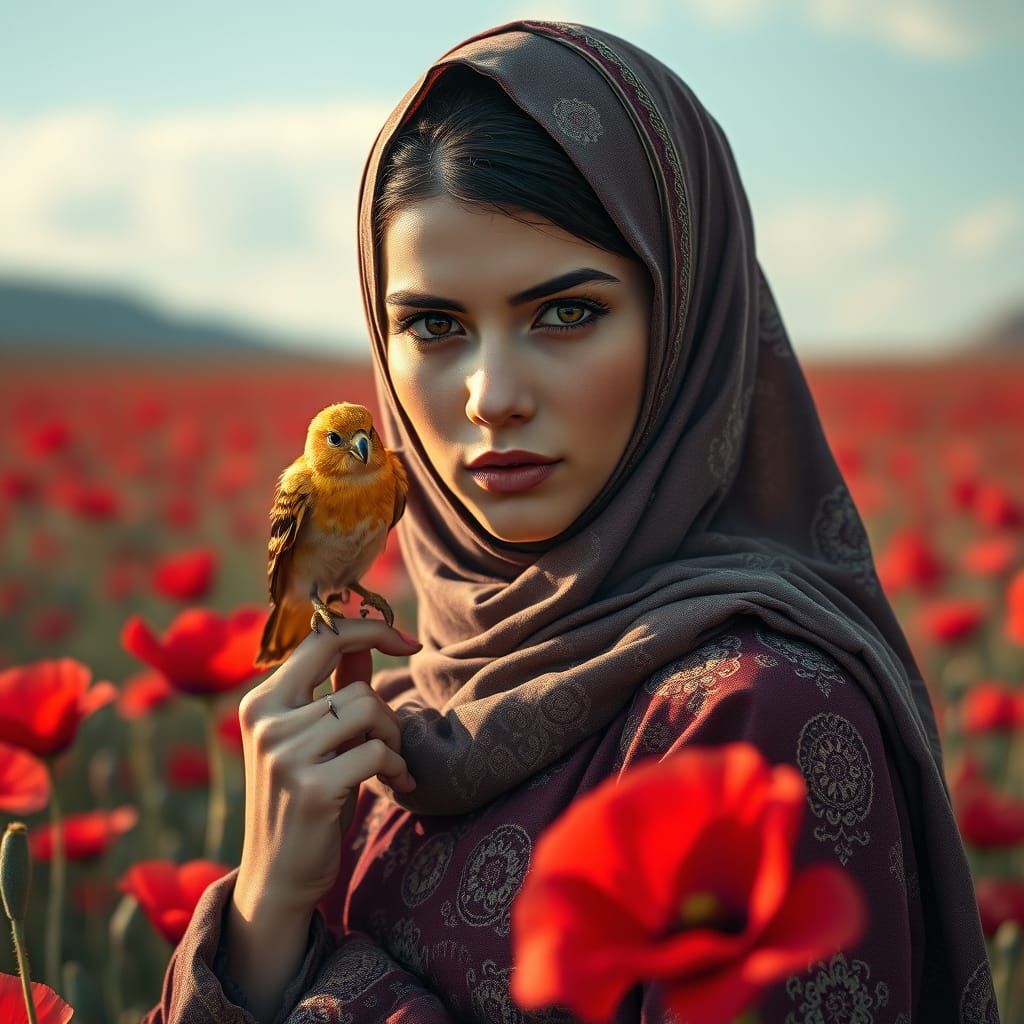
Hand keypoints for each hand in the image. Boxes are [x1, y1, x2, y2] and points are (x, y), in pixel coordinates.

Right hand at [234, 618, 421, 918]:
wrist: (278, 877)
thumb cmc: (305, 800)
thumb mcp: (318, 739)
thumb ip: (337, 688)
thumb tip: (365, 641)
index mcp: (261, 702)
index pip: (321, 637)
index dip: (370, 628)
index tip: (407, 639)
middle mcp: (265, 721)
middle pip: (355, 681)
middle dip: (387, 709)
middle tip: (392, 738)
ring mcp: (284, 754)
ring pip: (369, 710)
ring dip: (392, 739)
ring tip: (389, 765)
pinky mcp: (310, 787)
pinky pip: (376, 752)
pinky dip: (396, 766)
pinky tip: (396, 784)